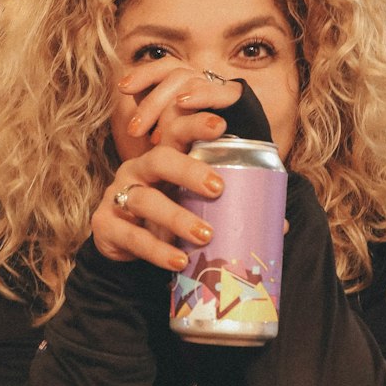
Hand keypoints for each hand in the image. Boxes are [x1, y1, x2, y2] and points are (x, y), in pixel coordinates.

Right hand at [94, 61, 240, 268]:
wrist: (123, 247)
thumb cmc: (167, 218)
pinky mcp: (104, 224)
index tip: (222, 126)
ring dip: (176, 217)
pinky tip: (178, 260)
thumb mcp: (193, 207)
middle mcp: (139, 170)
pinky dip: (156, 249)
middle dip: (188, 170)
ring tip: (205, 235)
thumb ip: (228, 209)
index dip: (195, 124)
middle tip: (218, 187)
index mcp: (163, 158)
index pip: (176, 132)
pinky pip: (130, 235)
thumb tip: (280, 225)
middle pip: (160, 159)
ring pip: (144, 199)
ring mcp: (118, 195)